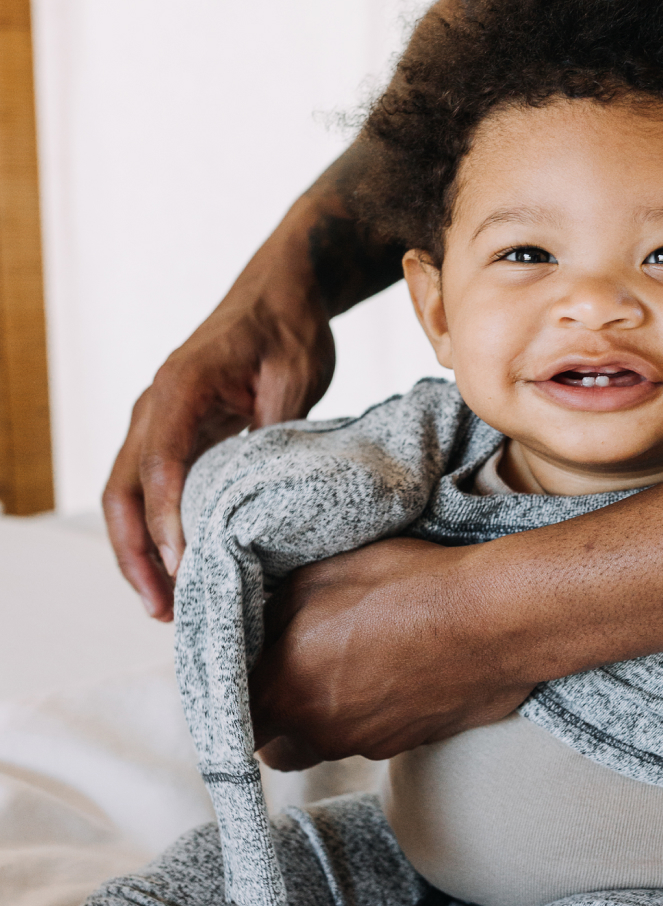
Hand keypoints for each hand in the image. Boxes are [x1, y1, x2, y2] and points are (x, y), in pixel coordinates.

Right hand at [103, 262, 333, 620]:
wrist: (281, 296)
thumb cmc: (289, 330)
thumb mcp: (295, 375)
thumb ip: (275, 429)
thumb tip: (265, 494)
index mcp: (180, 387)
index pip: (161, 464)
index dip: (168, 520)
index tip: (185, 566)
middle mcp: (154, 407)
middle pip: (123, 492)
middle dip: (136, 555)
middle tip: (165, 609)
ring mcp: (155, 423)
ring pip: (127, 499)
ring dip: (138, 554)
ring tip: (165, 608)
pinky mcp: (171, 437)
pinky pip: (147, 493)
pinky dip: (153, 535)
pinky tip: (176, 573)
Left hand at [250, 538, 533, 766]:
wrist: (494, 618)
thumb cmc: (404, 587)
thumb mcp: (318, 575)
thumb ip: (271, 610)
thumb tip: (258, 623)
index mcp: (285, 693)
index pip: (230, 723)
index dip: (233, 700)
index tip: (247, 672)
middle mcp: (322, 733)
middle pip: (277, 747)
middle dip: (276, 721)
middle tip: (291, 675)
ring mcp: (371, 743)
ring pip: (328, 741)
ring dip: (329, 713)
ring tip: (355, 662)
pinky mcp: (413, 742)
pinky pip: (377, 733)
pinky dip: (377, 709)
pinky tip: (398, 667)